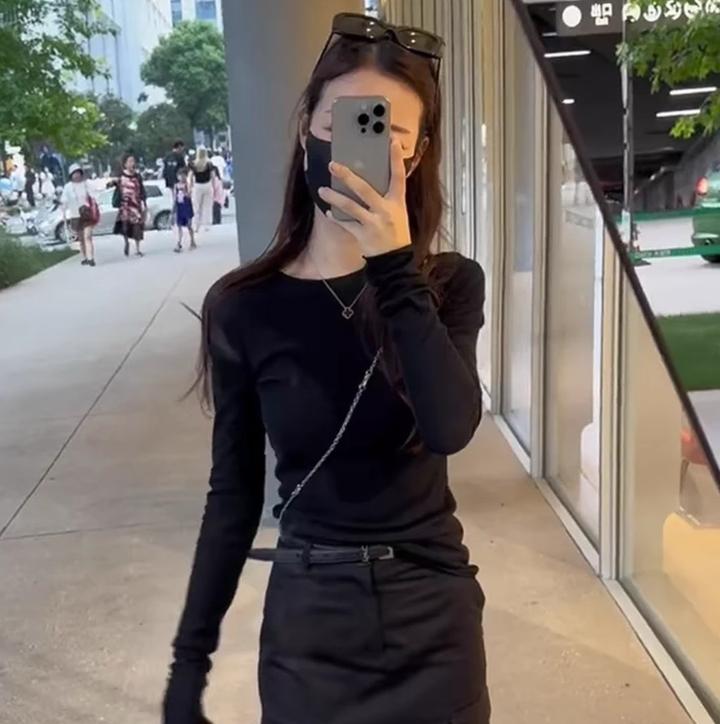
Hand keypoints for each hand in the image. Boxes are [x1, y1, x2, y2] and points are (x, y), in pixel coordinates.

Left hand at [319, 140, 411, 256]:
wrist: (395, 259)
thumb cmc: (395, 232)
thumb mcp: (397, 211)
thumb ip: (386, 195)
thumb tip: (367, 177)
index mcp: (397, 201)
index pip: (398, 176)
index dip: (396, 159)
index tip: (392, 142)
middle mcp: (386, 210)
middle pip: (365, 189)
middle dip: (348, 176)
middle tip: (333, 165)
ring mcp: (374, 223)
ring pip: (351, 207)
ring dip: (334, 197)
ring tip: (322, 190)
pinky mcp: (363, 235)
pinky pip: (346, 224)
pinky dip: (336, 217)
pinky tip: (328, 212)